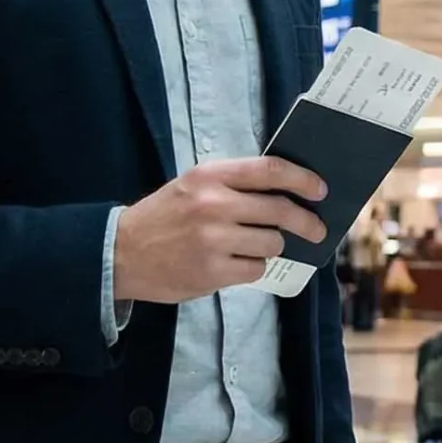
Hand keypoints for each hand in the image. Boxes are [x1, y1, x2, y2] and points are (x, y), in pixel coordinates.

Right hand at [113, 156, 327, 304]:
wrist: (121, 253)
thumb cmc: (165, 216)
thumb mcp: (194, 185)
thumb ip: (234, 184)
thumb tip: (288, 191)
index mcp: (211, 176)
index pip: (270, 170)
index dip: (302, 179)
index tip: (320, 189)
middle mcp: (214, 204)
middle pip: (280, 210)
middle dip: (306, 221)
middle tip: (316, 229)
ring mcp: (213, 240)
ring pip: (272, 243)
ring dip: (272, 246)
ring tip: (254, 246)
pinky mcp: (212, 271)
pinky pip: (256, 269)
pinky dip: (253, 267)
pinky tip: (237, 263)